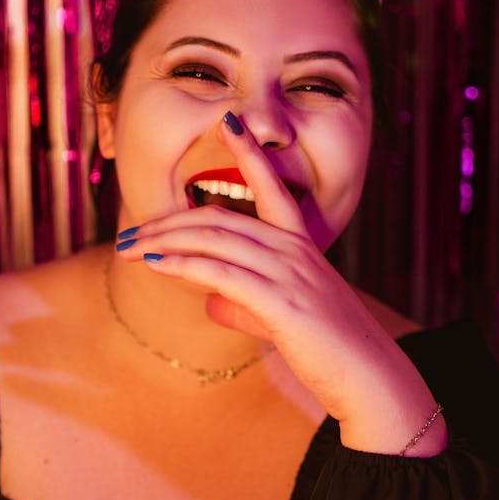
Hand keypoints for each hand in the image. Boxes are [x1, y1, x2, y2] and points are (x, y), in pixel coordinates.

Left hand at [116, 114, 445, 454]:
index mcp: (300, 246)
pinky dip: (181, 265)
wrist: (370, 378)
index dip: (249, 153)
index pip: (272, 188)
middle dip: (167, 224)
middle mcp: (295, 250)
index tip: (229, 120)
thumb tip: (211, 301)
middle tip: (129, 235)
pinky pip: (221, 273)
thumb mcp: (283, 318)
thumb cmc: (329, 350)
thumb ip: (245, 304)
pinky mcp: (281, 302)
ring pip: (214, 240)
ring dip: (162, 242)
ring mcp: (290, 273)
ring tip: (128, 249)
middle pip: (218, 218)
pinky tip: (154, 266)